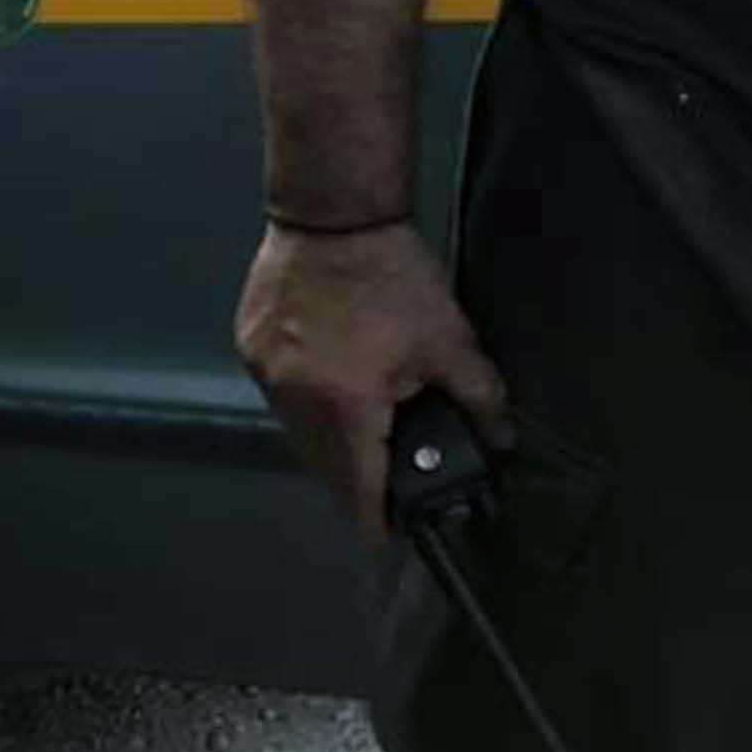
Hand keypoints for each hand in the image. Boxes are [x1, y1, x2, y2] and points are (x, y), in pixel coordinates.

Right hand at [235, 220, 509, 546]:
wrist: (334, 212)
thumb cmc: (387, 271)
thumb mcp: (451, 340)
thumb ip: (481, 400)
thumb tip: (500, 440)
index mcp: (347, 405)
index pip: (358, 491)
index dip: (375, 522)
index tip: (383, 540)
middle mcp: (296, 395)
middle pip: (324, 467)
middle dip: (355, 478)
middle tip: (385, 474)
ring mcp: (266, 370)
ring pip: (296, 433)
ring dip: (327, 439)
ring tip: (360, 421)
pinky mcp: (251, 344)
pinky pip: (278, 393)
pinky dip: (304, 398)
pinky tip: (331, 374)